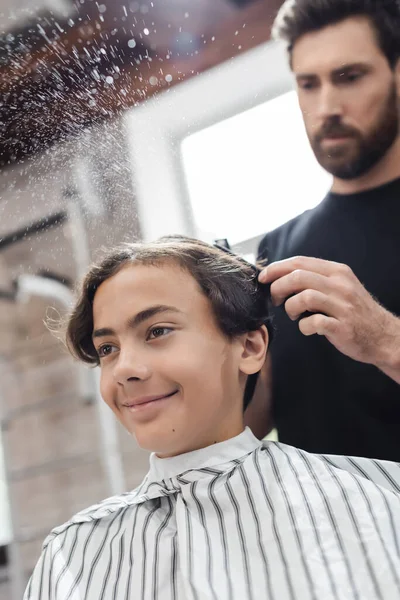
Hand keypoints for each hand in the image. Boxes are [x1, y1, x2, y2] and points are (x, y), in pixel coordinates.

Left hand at [259, 256, 399, 371]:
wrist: (383, 336)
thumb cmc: (354, 312)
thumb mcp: (339, 287)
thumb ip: (316, 280)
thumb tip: (281, 277)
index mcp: (337, 272)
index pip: (300, 262)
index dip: (276, 268)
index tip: (263, 278)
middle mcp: (340, 285)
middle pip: (298, 276)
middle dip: (278, 287)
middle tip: (274, 300)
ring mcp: (342, 306)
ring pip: (304, 297)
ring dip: (290, 307)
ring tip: (293, 315)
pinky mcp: (342, 326)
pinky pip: (313, 322)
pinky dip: (303, 326)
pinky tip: (307, 329)